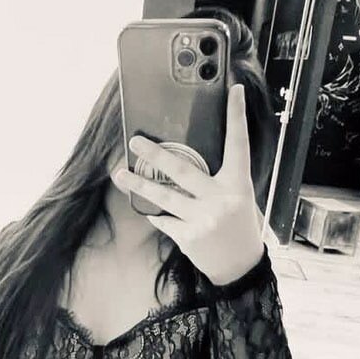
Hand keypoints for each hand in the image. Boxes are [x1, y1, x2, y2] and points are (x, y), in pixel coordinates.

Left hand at [115, 84, 267, 284]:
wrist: (239, 267)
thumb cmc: (238, 226)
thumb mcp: (238, 197)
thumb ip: (219, 179)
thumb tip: (188, 156)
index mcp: (239, 184)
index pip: (238, 144)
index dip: (236, 117)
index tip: (233, 91)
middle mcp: (221, 199)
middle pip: (183, 169)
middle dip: (155, 154)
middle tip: (135, 141)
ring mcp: (203, 219)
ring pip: (164, 196)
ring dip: (139, 185)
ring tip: (120, 174)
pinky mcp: (188, 237)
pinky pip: (164, 219)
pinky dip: (156, 214)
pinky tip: (150, 210)